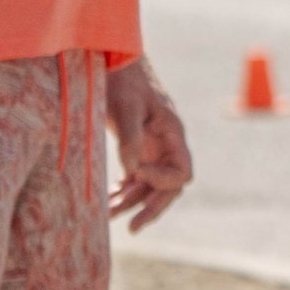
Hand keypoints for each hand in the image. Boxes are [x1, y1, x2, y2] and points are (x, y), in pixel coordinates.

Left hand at [105, 60, 192, 231]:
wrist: (112, 61)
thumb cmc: (121, 81)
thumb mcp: (125, 107)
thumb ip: (130, 138)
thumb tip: (132, 171)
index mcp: (173, 133)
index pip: (181, 171)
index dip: (163, 181)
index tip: (136, 174)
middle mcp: (166, 144)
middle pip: (169, 186)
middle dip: (152, 207)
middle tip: (133, 228)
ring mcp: (152, 147)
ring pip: (149, 184)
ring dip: (132, 202)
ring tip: (108, 216)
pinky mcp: (137, 147)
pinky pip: (137, 176)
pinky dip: (125, 190)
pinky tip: (109, 200)